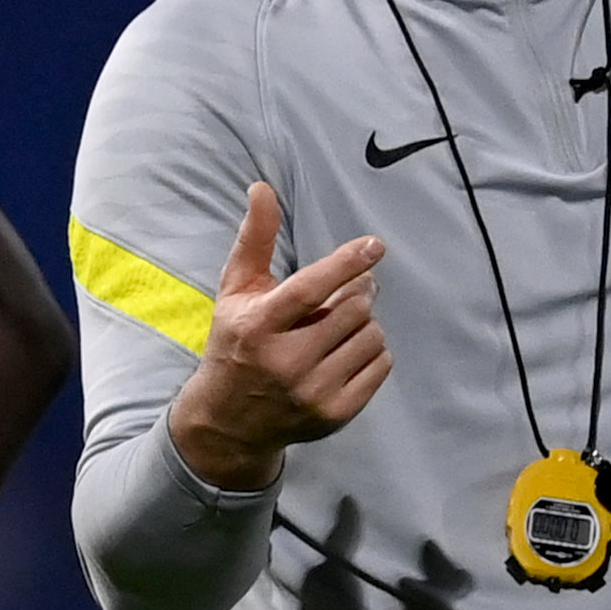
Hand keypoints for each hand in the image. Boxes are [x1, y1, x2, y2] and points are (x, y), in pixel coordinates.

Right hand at [164, 183, 390, 490]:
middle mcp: (286, 362)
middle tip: (348, 294)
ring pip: (371, 337)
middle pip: (353, 310)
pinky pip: (380, 366)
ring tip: (340, 328)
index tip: (374, 246)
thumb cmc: (235, 342)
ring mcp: (312, 392)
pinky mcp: (334, 414)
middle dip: (357, 294)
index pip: (311, 289)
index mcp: (259, 326)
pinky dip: (373, 353)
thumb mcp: (236, 290)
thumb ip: (255, 239)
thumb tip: (262, 188)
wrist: (230, 421)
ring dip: (363, 324)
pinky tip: (347, 352)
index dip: (346, 263)